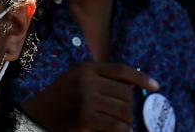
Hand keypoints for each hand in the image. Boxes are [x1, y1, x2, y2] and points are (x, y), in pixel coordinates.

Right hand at [21, 62, 158, 131]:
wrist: (38, 115)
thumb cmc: (61, 99)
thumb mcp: (77, 79)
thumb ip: (99, 79)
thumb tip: (131, 85)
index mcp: (86, 68)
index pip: (121, 70)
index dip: (141, 77)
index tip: (156, 86)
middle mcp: (87, 80)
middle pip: (126, 93)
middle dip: (128, 107)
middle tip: (122, 116)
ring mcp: (86, 99)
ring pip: (124, 110)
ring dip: (127, 121)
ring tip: (120, 125)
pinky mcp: (85, 117)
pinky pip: (116, 126)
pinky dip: (123, 131)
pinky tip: (121, 131)